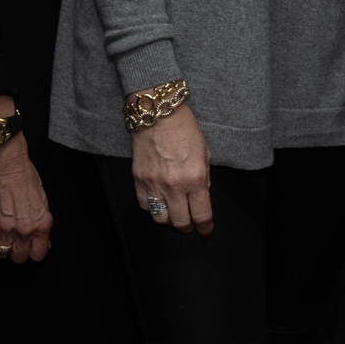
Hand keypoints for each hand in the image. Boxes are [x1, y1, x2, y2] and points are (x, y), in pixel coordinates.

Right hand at [0, 136, 53, 262]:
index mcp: (41, 225)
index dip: (33, 252)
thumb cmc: (25, 176)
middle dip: (17, 252)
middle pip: (18, 258)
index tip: (30, 248)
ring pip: (0, 253)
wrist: (6, 165)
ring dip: (1, 246)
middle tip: (16, 242)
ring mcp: (5, 228)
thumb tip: (42, 239)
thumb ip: (42, 223)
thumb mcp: (43, 201)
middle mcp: (24, 230)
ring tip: (2, 236)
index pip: (38, 255)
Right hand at [130, 104, 212, 235]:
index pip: (201, 215)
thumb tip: (203, 201)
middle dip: (187, 228)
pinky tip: (159, 202)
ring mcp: (154, 183)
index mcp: (195, 178)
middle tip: (190, 225)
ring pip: (160, 219)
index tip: (205, 230)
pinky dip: (152, 208)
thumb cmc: (184, 129)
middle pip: (180, 223)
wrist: (158, 113)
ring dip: (169, 220)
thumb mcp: (204, 154)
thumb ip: (205, 180)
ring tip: (173, 215)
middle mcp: (174, 185)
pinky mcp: (139, 179)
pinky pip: (144, 205)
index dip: (205, 227)